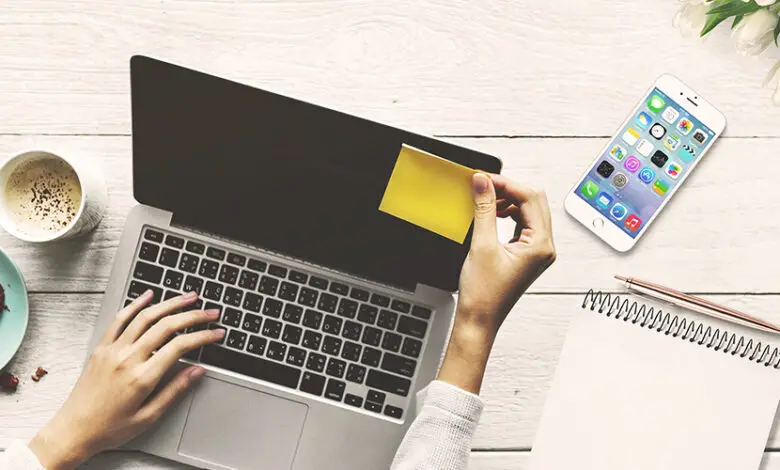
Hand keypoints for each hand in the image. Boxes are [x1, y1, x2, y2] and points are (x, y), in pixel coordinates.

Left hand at [29, 292, 223, 469]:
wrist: (73, 430)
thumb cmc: (109, 428)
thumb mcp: (148, 417)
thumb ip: (175, 391)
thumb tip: (197, 371)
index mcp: (142, 377)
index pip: (180, 346)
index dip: (203, 336)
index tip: (217, 333)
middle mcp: (127, 359)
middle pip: (166, 326)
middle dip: (193, 315)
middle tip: (210, 312)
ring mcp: (112, 350)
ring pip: (145, 317)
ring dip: (169, 304)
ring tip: (188, 298)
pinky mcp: (101, 348)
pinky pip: (119, 319)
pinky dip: (136, 304)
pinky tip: (149, 296)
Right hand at [457, 173, 555, 332]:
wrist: (479, 319)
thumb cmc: (484, 294)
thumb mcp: (482, 245)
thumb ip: (484, 209)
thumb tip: (483, 183)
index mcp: (541, 245)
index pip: (530, 198)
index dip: (507, 184)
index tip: (485, 178)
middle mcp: (544, 248)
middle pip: (534, 201)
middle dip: (509, 189)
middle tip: (484, 184)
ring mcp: (537, 251)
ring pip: (529, 211)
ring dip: (508, 201)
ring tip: (485, 199)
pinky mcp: (527, 254)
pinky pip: (523, 224)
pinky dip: (508, 213)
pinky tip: (492, 214)